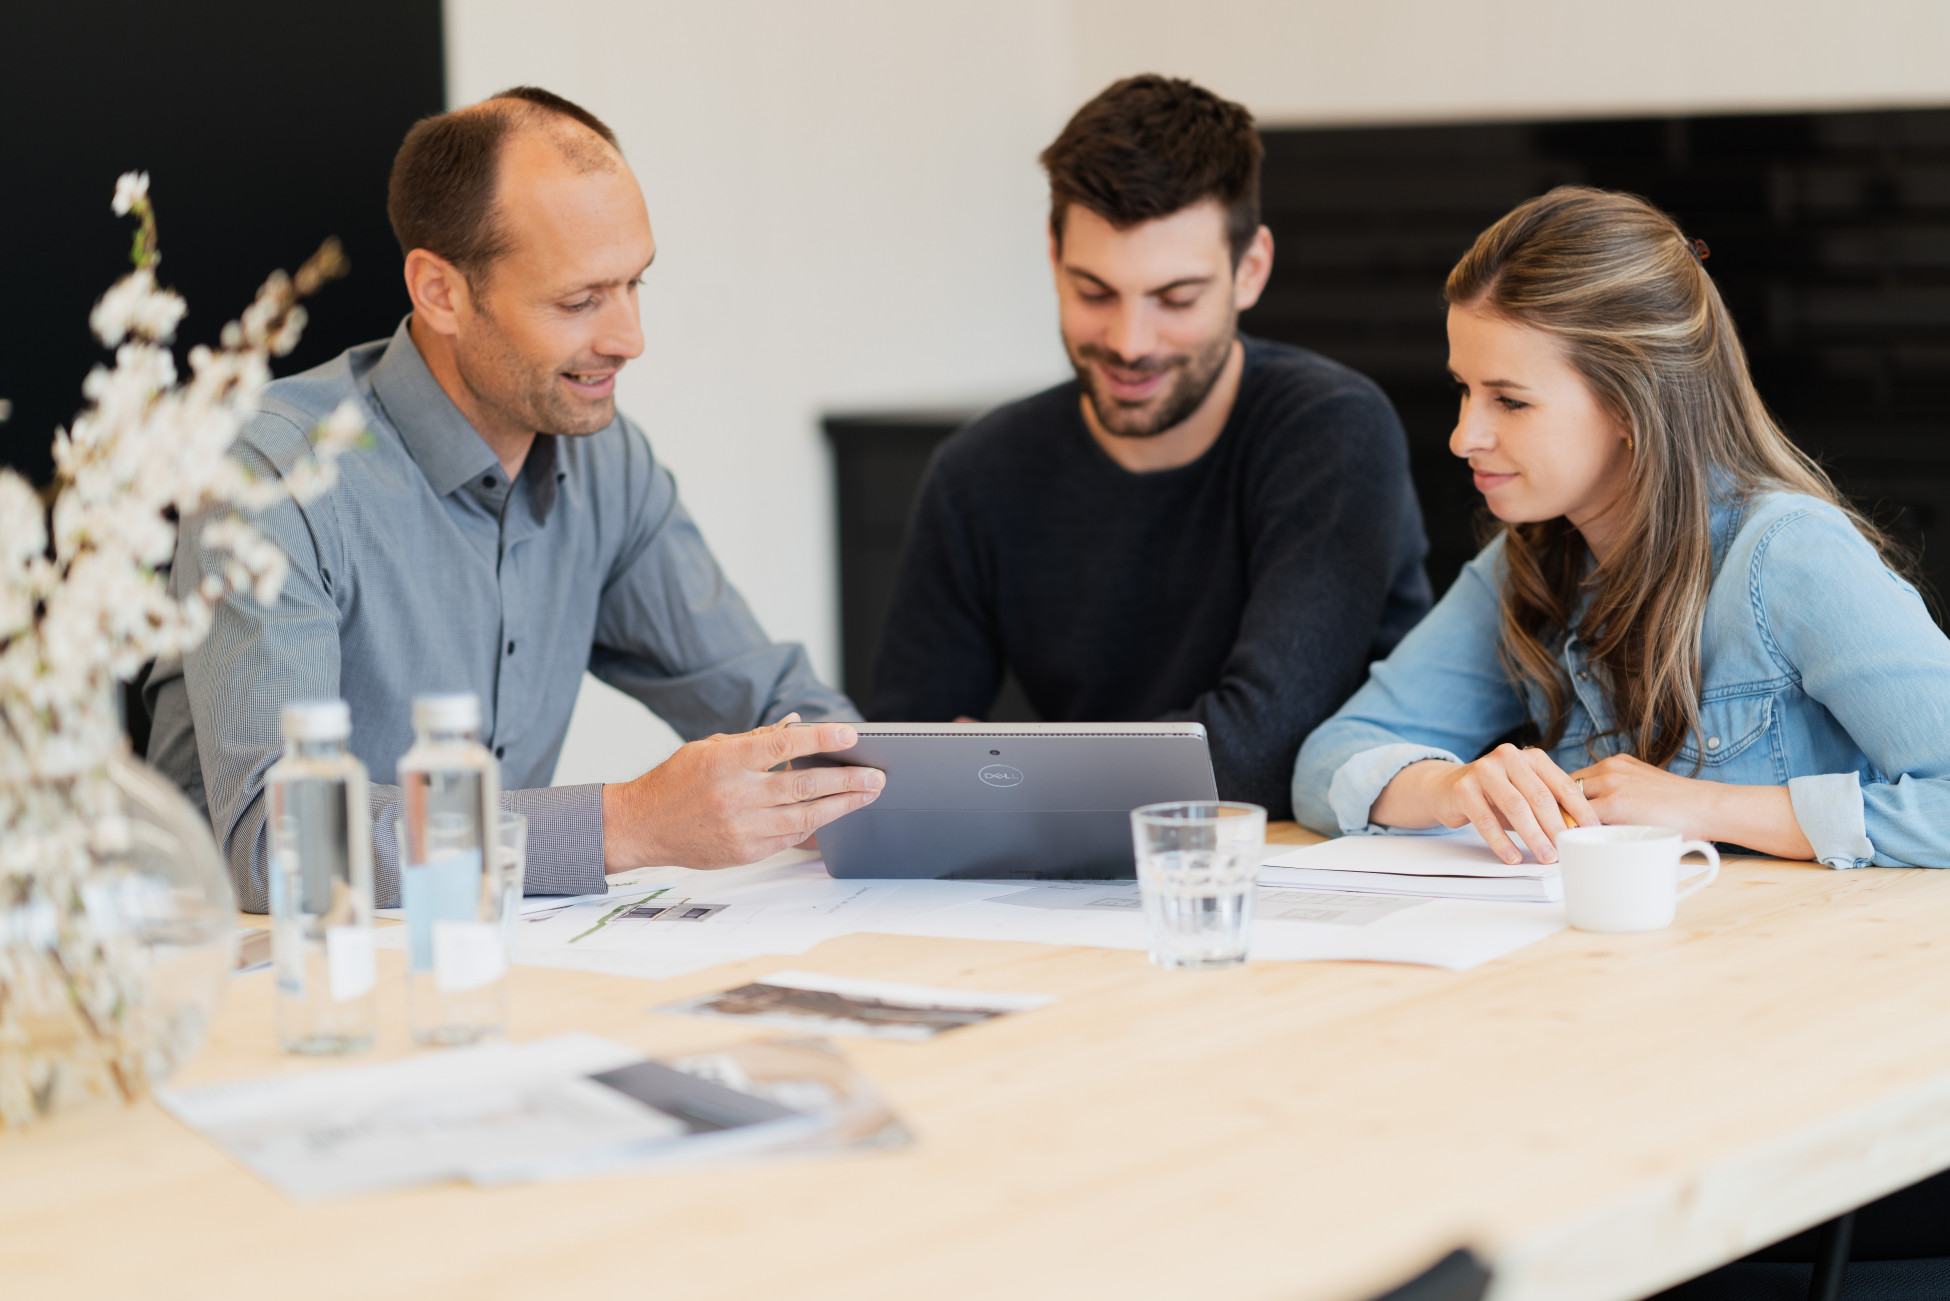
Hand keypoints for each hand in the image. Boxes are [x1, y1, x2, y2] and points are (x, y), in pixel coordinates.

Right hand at [600, 714, 883, 869]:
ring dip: (841, 806)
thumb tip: (795, 724)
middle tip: (876, 776)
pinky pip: (790, 838)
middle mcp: (734, 796)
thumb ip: (754, 739)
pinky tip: (834, 815)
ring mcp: (740, 828)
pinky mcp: (745, 852)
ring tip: (866, 795)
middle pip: (802, 786)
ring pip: (804, 818)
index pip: (782, 745)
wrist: (642, 826)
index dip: (820, 738)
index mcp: (725, 761)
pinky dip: (815, 826)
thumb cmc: (676, 782)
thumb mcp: (709, 748)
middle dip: (846, 781)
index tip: (850, 733)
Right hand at [1382, 744, 1596, 865]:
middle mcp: (1508, 758)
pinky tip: (1512, 857)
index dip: (1580, 810)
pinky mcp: (1463, 788)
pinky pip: (1486, 820)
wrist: (1447, 787)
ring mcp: (1484, 770)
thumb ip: (1547, 806)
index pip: (1562, 785)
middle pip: (1539, 797)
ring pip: (1516, 808)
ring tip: (1545, 857)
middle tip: (1567, 850)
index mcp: (1531, 757)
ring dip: (1533, 836)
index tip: (1592, 832)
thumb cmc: (1495, 794)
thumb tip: (1577, 833)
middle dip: (1556, 827)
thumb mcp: (1524, 793)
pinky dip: (1501, 842)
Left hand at [1571, 755, 1813, 858]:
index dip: (1558, 798)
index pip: (1571, 779)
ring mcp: (1610, 784)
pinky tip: (1565, 845)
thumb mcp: (1643, 787)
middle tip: (1543, 829)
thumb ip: (1619, 794)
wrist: (1707, 806)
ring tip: (1548, 840)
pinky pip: (1580, 818)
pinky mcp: (1615, 803)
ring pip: (1568, 802)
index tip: (1548, 814)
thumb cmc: (1679, 806)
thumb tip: (1593, 818)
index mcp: (1615, 764)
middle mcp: (1609, 769)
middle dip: (1553, 808)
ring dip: (1558, 820)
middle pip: (1563, 788)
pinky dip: (1570, 831)